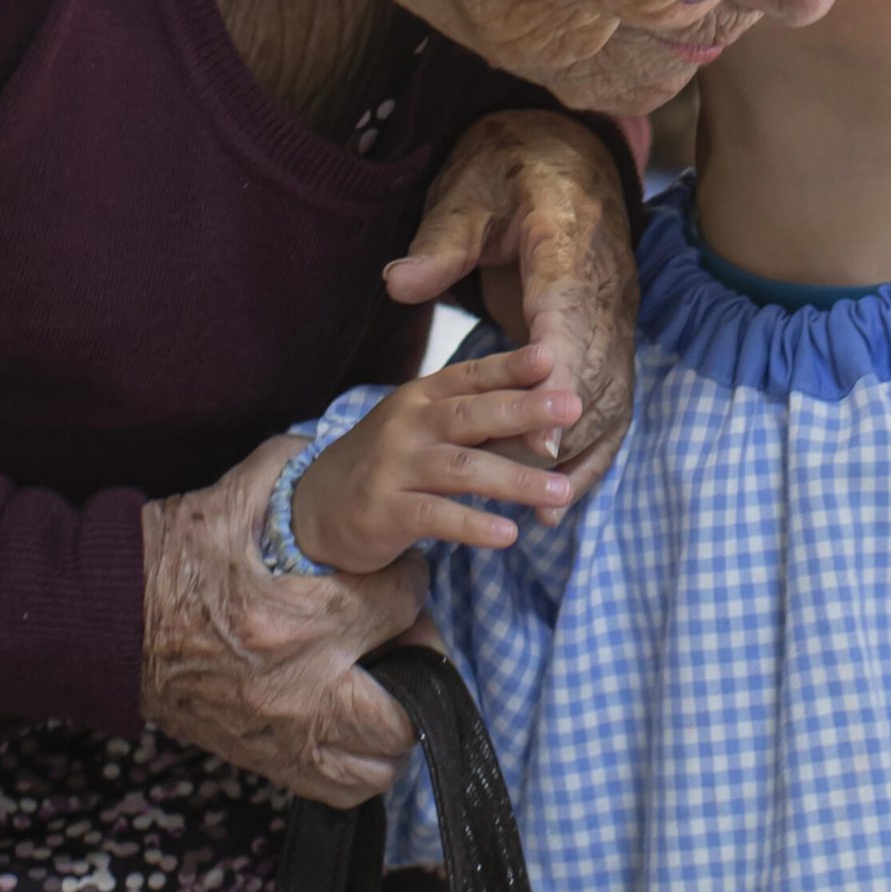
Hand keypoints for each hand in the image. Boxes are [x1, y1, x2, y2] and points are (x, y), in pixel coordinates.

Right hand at [141, 434, 426, 808]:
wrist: (105, 621)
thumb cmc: (169, 557)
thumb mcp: (232, 498)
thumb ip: (289, 467)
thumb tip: (330, 447)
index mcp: (296, 616)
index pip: (400, 601)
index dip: (411, 579)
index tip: (400, 570)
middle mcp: (297, 687)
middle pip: (407, 706)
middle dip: (421, 664)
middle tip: (406, 633)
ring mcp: (282, 735)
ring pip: (379, 760)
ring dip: (396, 723)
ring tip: (386, 679)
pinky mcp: (264, 761)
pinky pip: (340, 788)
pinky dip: (359, 761)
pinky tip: (351, 718)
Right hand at [291, 343, 580, 572]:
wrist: (317, 506)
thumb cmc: (391, 461)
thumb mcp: (425, 426)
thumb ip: (475, 416)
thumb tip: (545, 409)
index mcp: (421, 396)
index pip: (471, 376)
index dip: (511, 365)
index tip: (553, 357)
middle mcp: (407, 424)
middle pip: (470, 414)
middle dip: (524, 410)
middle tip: (572, 408)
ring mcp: (393, 467)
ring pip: (460, 469)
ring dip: (515, 480)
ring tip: (562, 491)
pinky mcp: (383, 512)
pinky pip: (434, 517)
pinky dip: (473, 525)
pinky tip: (508, 533)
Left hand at [384, 111, 638, 519]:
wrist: (564, 157)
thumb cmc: (507, 172)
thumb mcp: (466, 195)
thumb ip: (438, 243)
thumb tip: (397, 282)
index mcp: (566, 247)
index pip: (569, 323)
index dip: (559, 384)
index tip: (544, 440)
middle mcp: (603, 288)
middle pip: (596, 373)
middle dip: (563, 435)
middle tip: (521, 488)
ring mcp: (614, 314)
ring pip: (612, 396)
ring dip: (581, 452)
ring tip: (543, 511)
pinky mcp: (610, 335)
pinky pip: (613, 400)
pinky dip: (592, 448)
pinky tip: (563, 495)